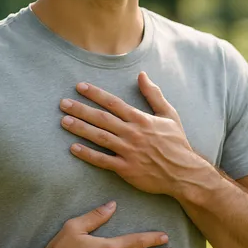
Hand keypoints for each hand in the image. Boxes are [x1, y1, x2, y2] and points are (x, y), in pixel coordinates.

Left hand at [59, 72, 210, 196]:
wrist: (184, 173)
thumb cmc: (177, 143)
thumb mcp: (169, 114)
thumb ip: (154, 94)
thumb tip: (142, 74)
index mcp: (141, 119)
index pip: (113, 103)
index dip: (95, 94)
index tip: (79, 87)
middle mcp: (132, 133)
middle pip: (102, 119)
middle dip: (81, 109)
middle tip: (63, 103)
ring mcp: (128, 151)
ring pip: (100, 137)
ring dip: (80, 128)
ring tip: (64, 121)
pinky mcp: (126, 169)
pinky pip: (103, 160)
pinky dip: (88, 154)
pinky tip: (74, 148)